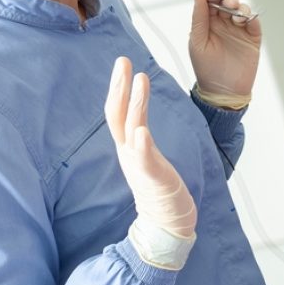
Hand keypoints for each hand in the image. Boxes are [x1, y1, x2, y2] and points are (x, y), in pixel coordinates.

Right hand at [106, 57, 196, 269]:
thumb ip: (140, 139)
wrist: (166, 223)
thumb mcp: (146, 157)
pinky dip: (142, 144)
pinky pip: (144, 160)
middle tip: (122, 62)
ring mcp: (139, 165)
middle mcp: (129, 152)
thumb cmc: (159, 189)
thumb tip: (138, 122)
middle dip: (119, 87)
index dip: (117, 87)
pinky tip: (142, 131)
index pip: (117, 112)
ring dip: (135, 104)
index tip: (122, 64)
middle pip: (116, 115)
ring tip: (139, 79)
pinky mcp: (152, 178)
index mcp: (128, 146)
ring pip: (132, 130)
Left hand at [189, 0, 261, 108]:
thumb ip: (199, 18)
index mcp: (207, 23)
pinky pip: (254, 21)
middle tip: (228, 1)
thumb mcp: (197, 42)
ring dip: (240, 5)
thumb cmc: (207, 69)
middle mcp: (223, 23)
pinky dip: (250, 16)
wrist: (224, 91)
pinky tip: (243, 21)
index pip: (210, 0)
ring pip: (242, 8)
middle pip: (227, 0)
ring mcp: (238, 30)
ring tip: (235, 14)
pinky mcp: (252, 38)